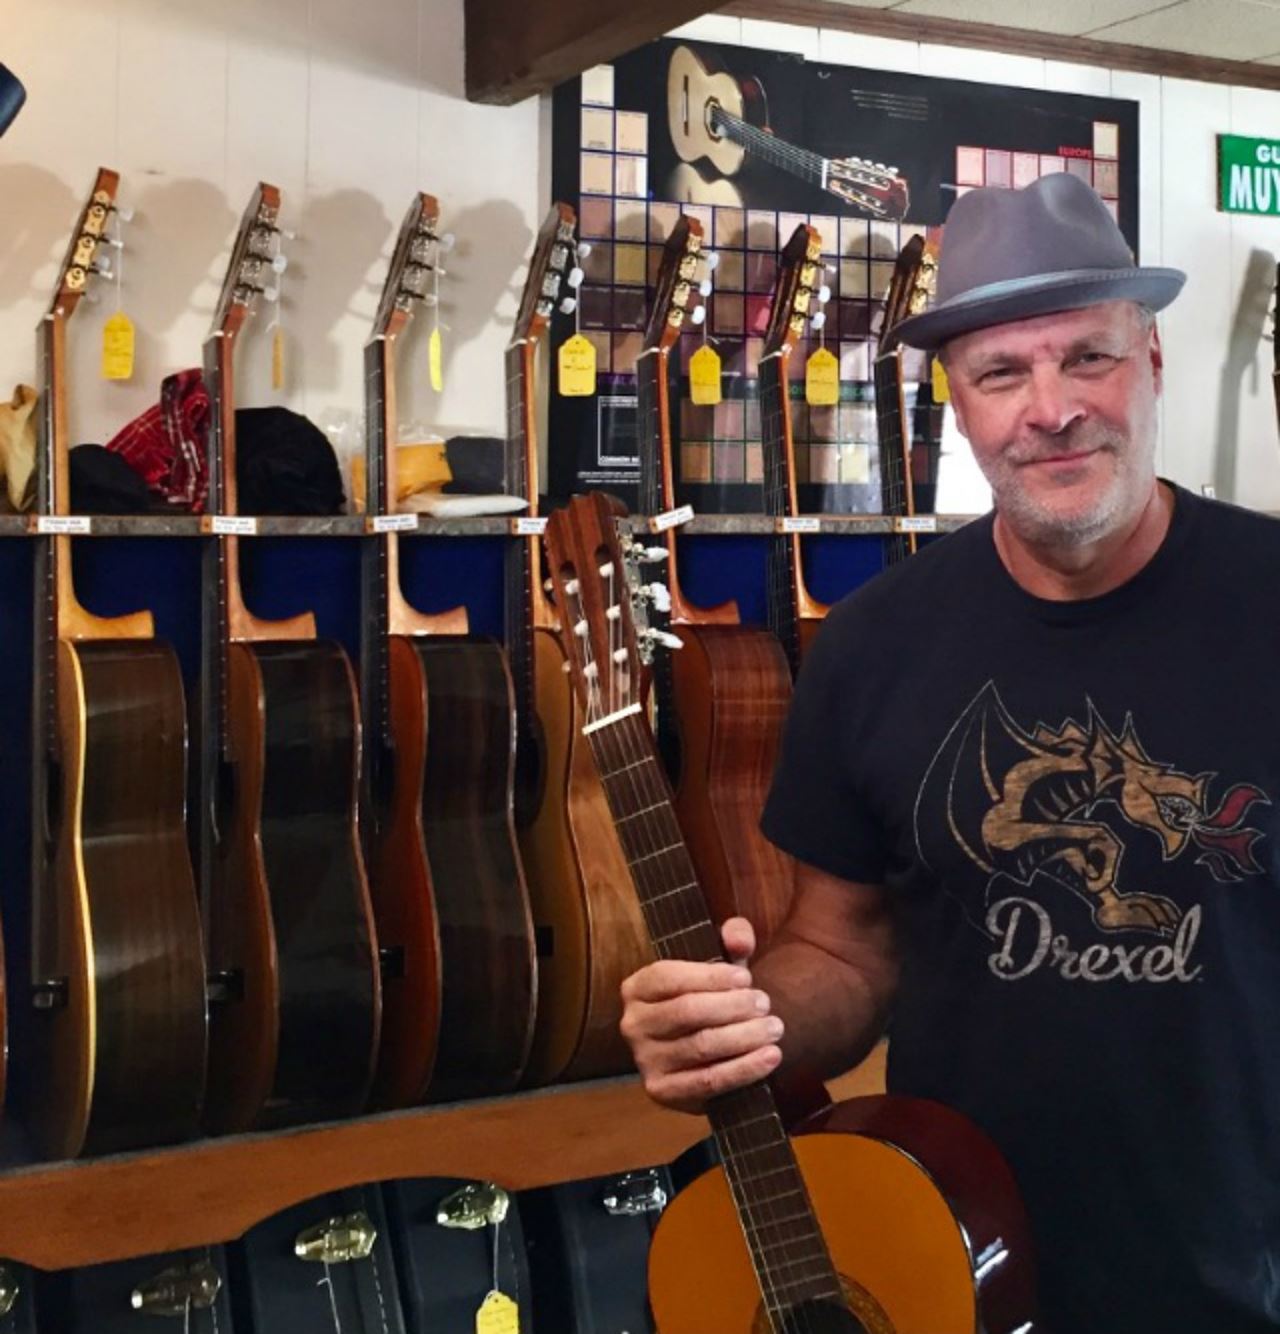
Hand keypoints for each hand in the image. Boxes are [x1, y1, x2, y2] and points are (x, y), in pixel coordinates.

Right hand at [618, 916, 783, 1113]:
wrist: (706, 1054)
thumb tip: (738, 936)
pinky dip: (743, 1069)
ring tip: (775, 1028)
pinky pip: (708, 1081)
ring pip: (700, 1046)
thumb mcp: (719, 969)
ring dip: (744, 1037)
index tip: (746, 978)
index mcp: (637, 987)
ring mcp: (644, 1060)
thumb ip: (732, 942)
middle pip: (687, 1011)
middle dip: (733, 1007)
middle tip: (766, 1003)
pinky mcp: (662, 1091)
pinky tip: (771, 1057)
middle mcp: (633, 1024)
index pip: (670, 977)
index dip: (711, 976)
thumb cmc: (710, 1002)